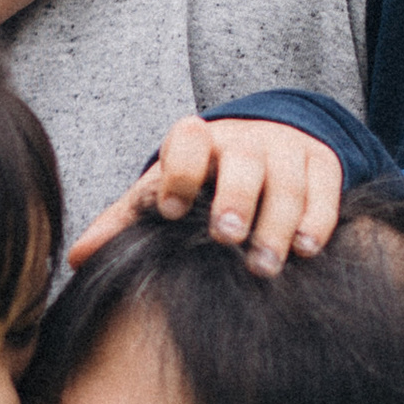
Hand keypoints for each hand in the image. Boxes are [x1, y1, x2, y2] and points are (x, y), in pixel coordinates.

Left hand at [67, 116, 344, 277]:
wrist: (269, 142)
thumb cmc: (204, 178)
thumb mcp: (165, 190)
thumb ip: (127, 219)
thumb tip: (77, 259)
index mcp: (196, 141)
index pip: (186, 141)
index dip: (178, 172)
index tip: (169, 210)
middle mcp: (244, 139)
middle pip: (242, 161)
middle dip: (235, 198)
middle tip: (226, 238)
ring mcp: (286, 149)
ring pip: (286, 181)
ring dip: (278, 222)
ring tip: (265, 263)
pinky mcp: (323, 163)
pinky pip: (326, 187)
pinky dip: (318, 219)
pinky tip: (306, 249)